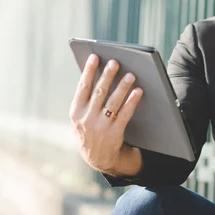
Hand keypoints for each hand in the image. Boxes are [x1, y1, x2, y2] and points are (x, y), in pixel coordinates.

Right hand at [69, 54, 142, 174]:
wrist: (97, 158)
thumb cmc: (91, 129)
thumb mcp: (82, 116)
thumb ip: (88, 98)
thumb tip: (98, 72)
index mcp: (76, 112)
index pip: (82, 87)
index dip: (88, 71)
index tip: (95, 56)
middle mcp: (86, 119)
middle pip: (99, 93)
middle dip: (107, 76)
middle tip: (115, 62)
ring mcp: (100, 128)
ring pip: (113, 103)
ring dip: (122, 87)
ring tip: (131, 75)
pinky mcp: (113, 135)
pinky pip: (124, 115)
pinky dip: (131, 102)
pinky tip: (138, 92)